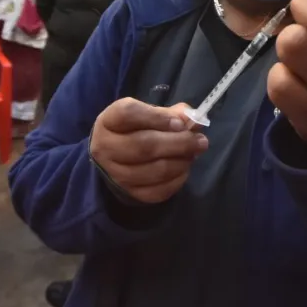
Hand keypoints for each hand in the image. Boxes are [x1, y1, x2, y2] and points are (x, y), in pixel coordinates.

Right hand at [89, 98, 207, 203]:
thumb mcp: (149, 113)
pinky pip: (157, 191)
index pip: (128, 114)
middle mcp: (105, 147)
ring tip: (193, 155)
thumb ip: (171, 113)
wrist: (116, 155)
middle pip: (143, 146)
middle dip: (178, 143)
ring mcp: (115, 174)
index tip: (180, 123)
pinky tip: (183, 170)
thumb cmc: (136, 129)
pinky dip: (176, 181)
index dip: (157, 117)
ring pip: (153, 171)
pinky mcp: (128, 193)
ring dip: (180, 162)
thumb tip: (192, 119)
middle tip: (200, 142)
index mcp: (108, 121)